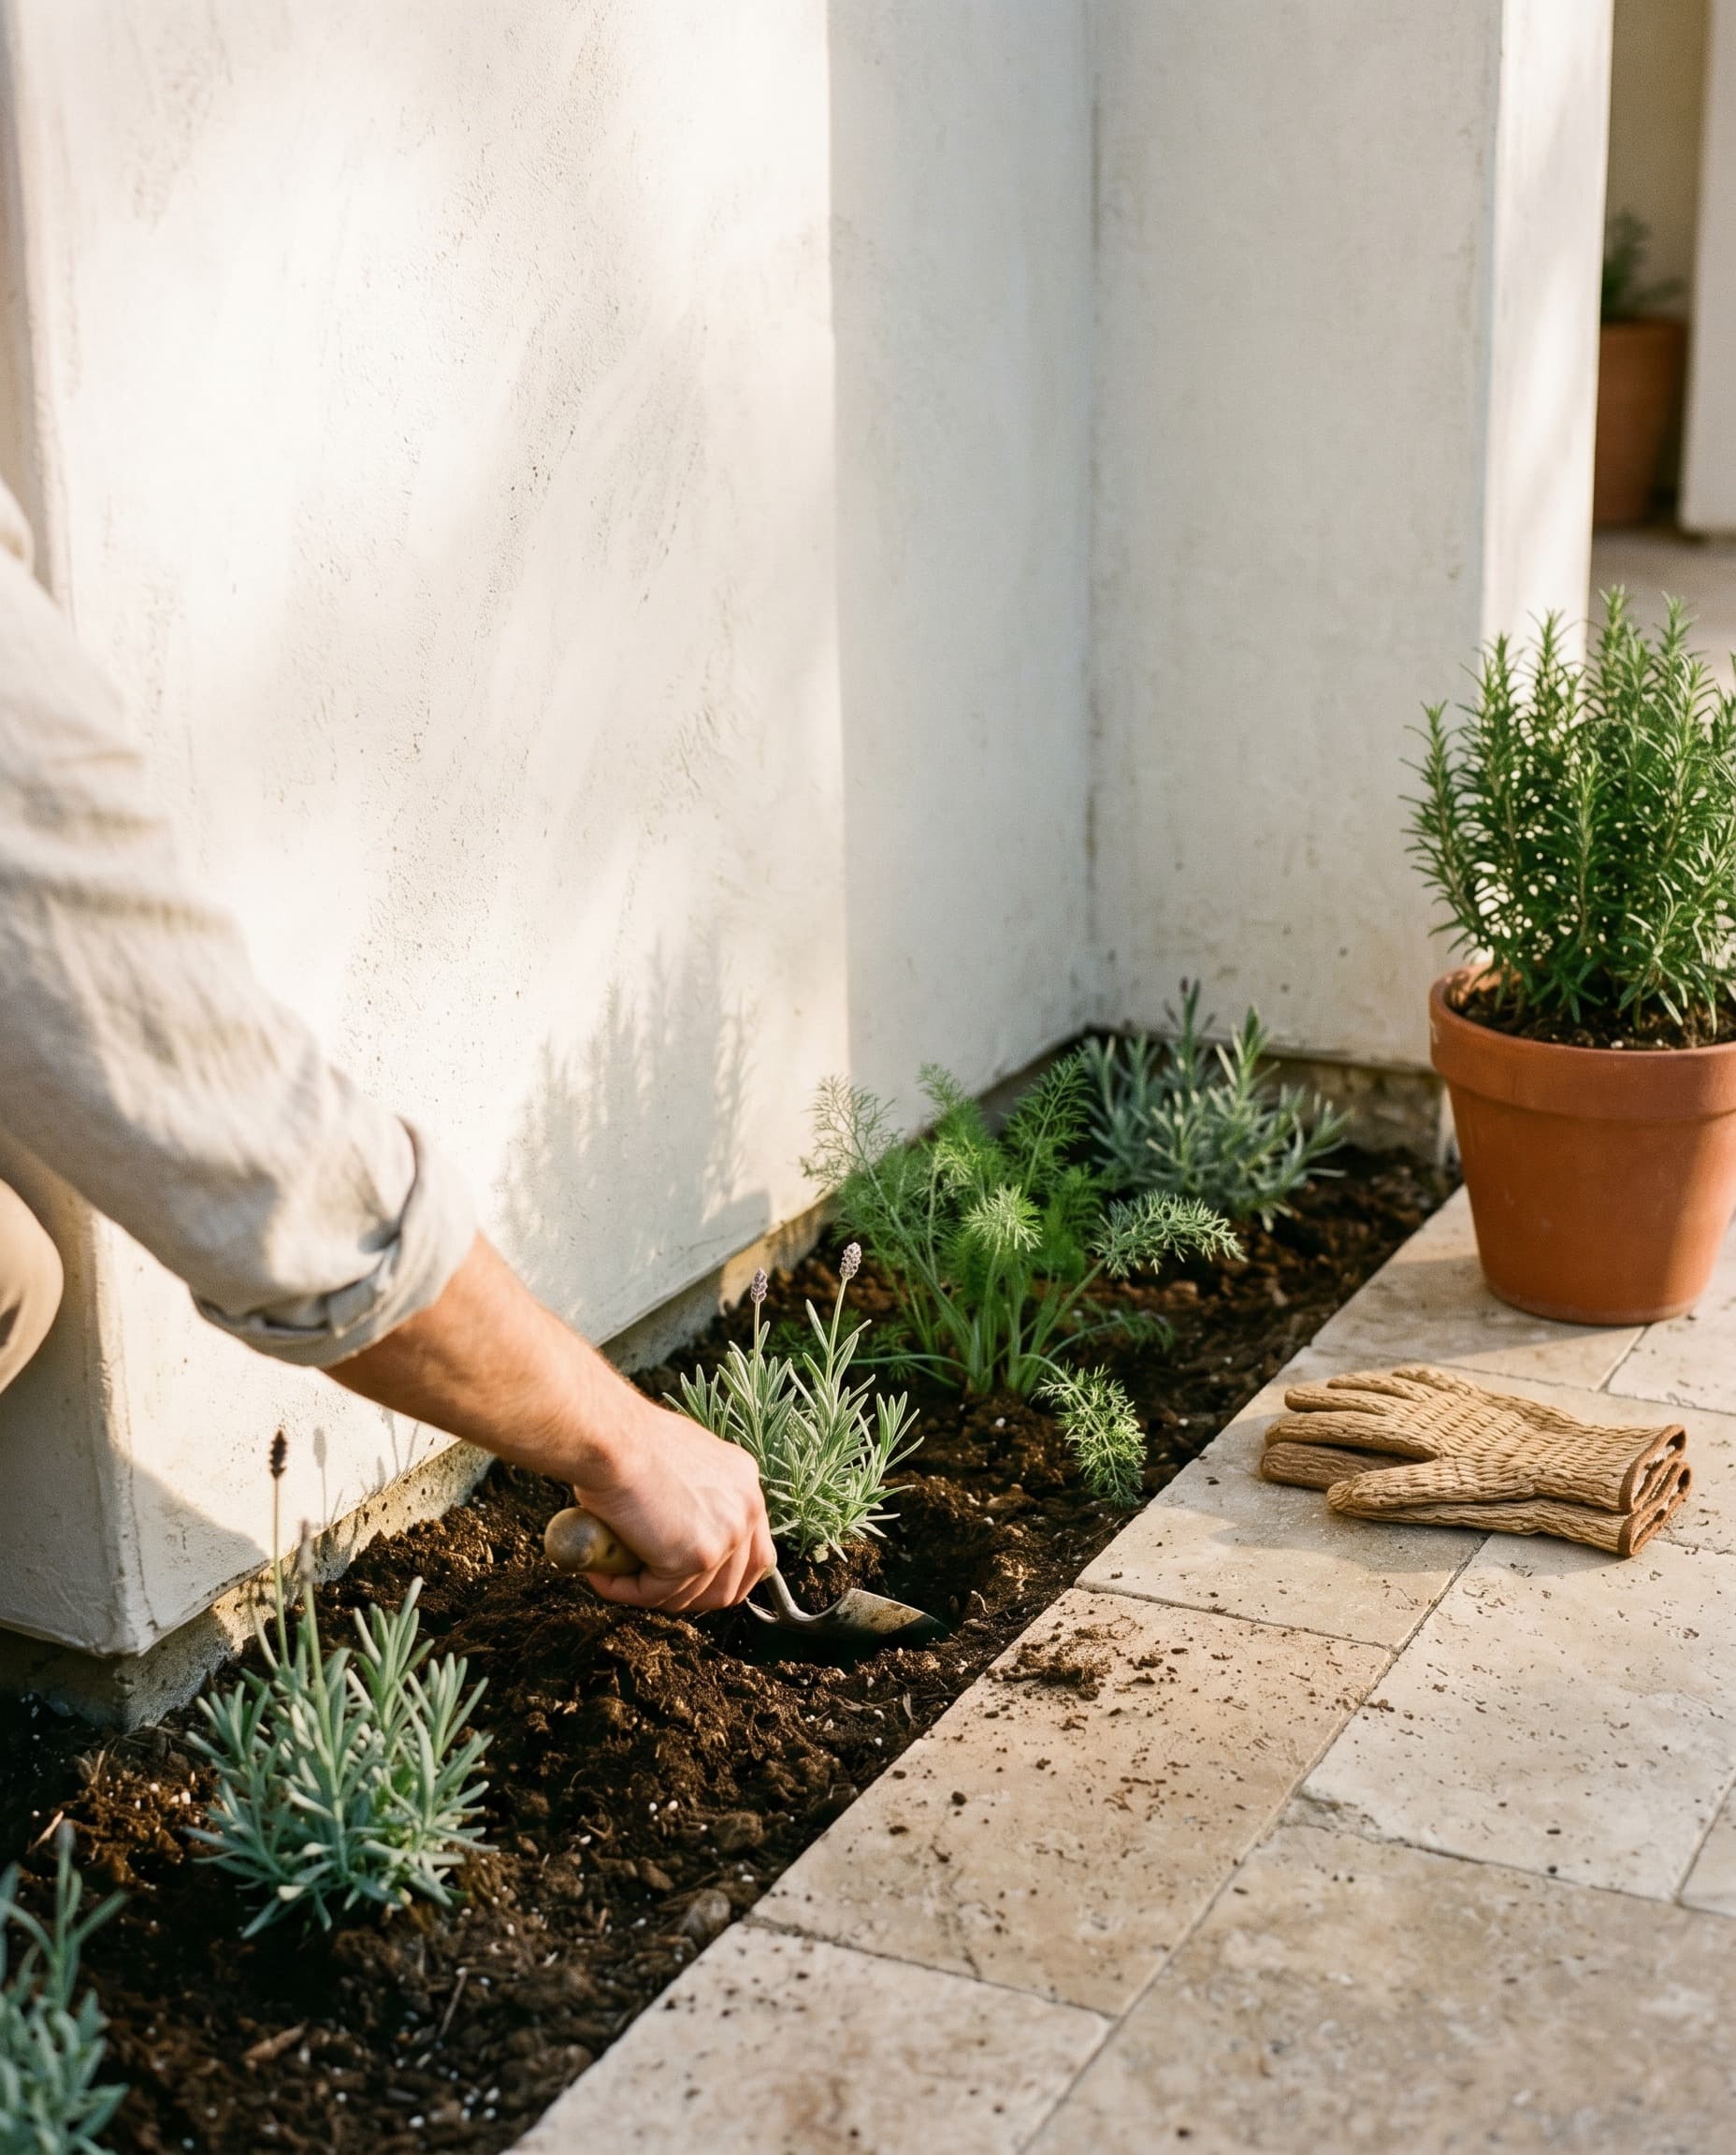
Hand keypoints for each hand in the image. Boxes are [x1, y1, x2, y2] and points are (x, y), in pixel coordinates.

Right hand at [572, 1394, 775, 1613]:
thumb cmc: (628, 1442)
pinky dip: (626, 1591)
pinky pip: (658, 1594)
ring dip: (653, 1594)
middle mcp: (747, 1508)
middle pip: (736, 1582)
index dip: (720, 1575)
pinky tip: (602, 1574)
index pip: (754, 1551)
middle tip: (650, 1587)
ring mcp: (727, 1535)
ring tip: (617, 1576)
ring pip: (694, 1595)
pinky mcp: (698, 1557)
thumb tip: (676, 1530)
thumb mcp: (679, 1463)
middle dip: (691, 1596)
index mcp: (744, 1482)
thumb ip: (692, 1497)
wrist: (611, 1437)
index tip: (686, 1580)